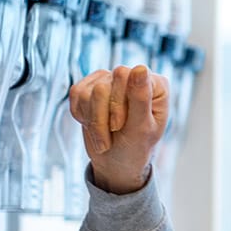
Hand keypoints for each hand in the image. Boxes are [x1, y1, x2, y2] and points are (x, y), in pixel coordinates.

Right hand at [69, 65, 170, 194]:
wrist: (116, 162)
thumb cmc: (135, 148)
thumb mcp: (141, 128)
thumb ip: (140, 99)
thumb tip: (139, 68)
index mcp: (155, 84)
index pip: (125, 76)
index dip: (116, 104)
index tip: (119, 126)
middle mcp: (134, 77)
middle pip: (103, 85)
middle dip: (102, 117)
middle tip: (109, 138)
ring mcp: (111, 79)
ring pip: (87, 92)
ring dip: (92, 122)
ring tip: (104, 138)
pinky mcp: (92, 86)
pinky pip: (76, 94)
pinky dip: (81, 115)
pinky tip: (94, 126)